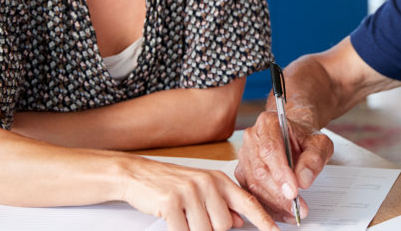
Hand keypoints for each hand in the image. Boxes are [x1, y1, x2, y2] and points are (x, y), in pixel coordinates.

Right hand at [119, 157, 278, 230]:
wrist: (137, 175)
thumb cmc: (169, 183)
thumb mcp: (201, 189)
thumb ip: (222, 204)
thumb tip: (240, 221)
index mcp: (218, 180)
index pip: (247, 202)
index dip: (263, 220)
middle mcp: (207, 183)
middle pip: (224, 225)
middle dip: (210, 228)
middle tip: (193, 215)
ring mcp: (190, 191)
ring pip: (206, 230)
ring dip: (192, 229)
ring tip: (181, 214)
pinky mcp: (172, 202)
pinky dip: (179, 230)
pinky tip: (172, 217)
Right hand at [236, 110, 333, 221]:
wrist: (296, 137)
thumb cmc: (305, 138)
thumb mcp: (320, 144)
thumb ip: (314, 159)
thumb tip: (303, 179)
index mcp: (268, 123)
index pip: (270, 149)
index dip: (280, 173)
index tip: (293, 191)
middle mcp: (252, 138)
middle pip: (260, 170)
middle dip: (279, 194)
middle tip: (297, 207)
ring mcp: (245, 156)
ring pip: (254, 184)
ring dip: (274, 203)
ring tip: (293, 212)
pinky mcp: (243, 172)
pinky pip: (251, 192)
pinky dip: (268, 206)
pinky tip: (283, 213)